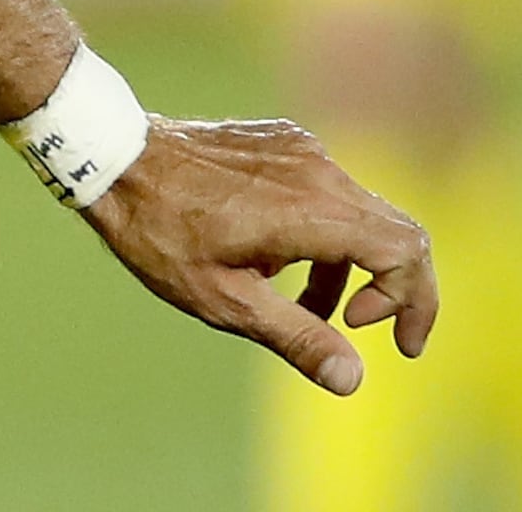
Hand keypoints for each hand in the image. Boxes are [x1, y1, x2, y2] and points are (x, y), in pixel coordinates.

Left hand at [82, 116, 436, 394]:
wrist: (109, 155)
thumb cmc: (157, 231)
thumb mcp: (223, 298)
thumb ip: (295, 336)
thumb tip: (352, 379)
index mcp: (312, 210)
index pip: (405, 252)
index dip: (412, 302)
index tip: (383, 340)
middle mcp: (318, 170)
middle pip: (396, 232)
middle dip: (396, 290)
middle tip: (369, 332)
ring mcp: (302, 150)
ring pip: (362, 215)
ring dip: (351, 269)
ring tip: (308, 311)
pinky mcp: (283, 142)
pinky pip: (329, 192)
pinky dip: (325, 236)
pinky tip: (278, 265)